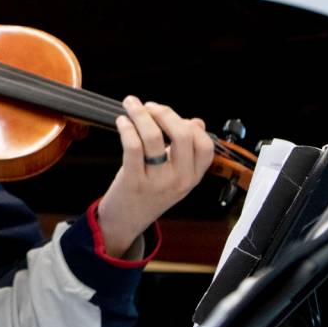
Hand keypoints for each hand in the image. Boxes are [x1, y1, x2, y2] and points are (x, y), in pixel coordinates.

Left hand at [96, 96, 210, 255]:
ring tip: (131, 105)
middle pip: (183, 135)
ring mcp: (157, 181)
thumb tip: (197, 122)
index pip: (206, 146)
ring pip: (154, 137)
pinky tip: (121, 121)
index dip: (190, 125)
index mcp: (193, 177)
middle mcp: (179, 179)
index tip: (171, 116)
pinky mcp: (134, 181)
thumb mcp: (176, 175)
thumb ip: (187, 151)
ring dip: (141, 114)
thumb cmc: (150, 192)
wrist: (126, 221)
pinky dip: (127, 128)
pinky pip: (133, 147)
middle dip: (165, 113)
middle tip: (149, 106)